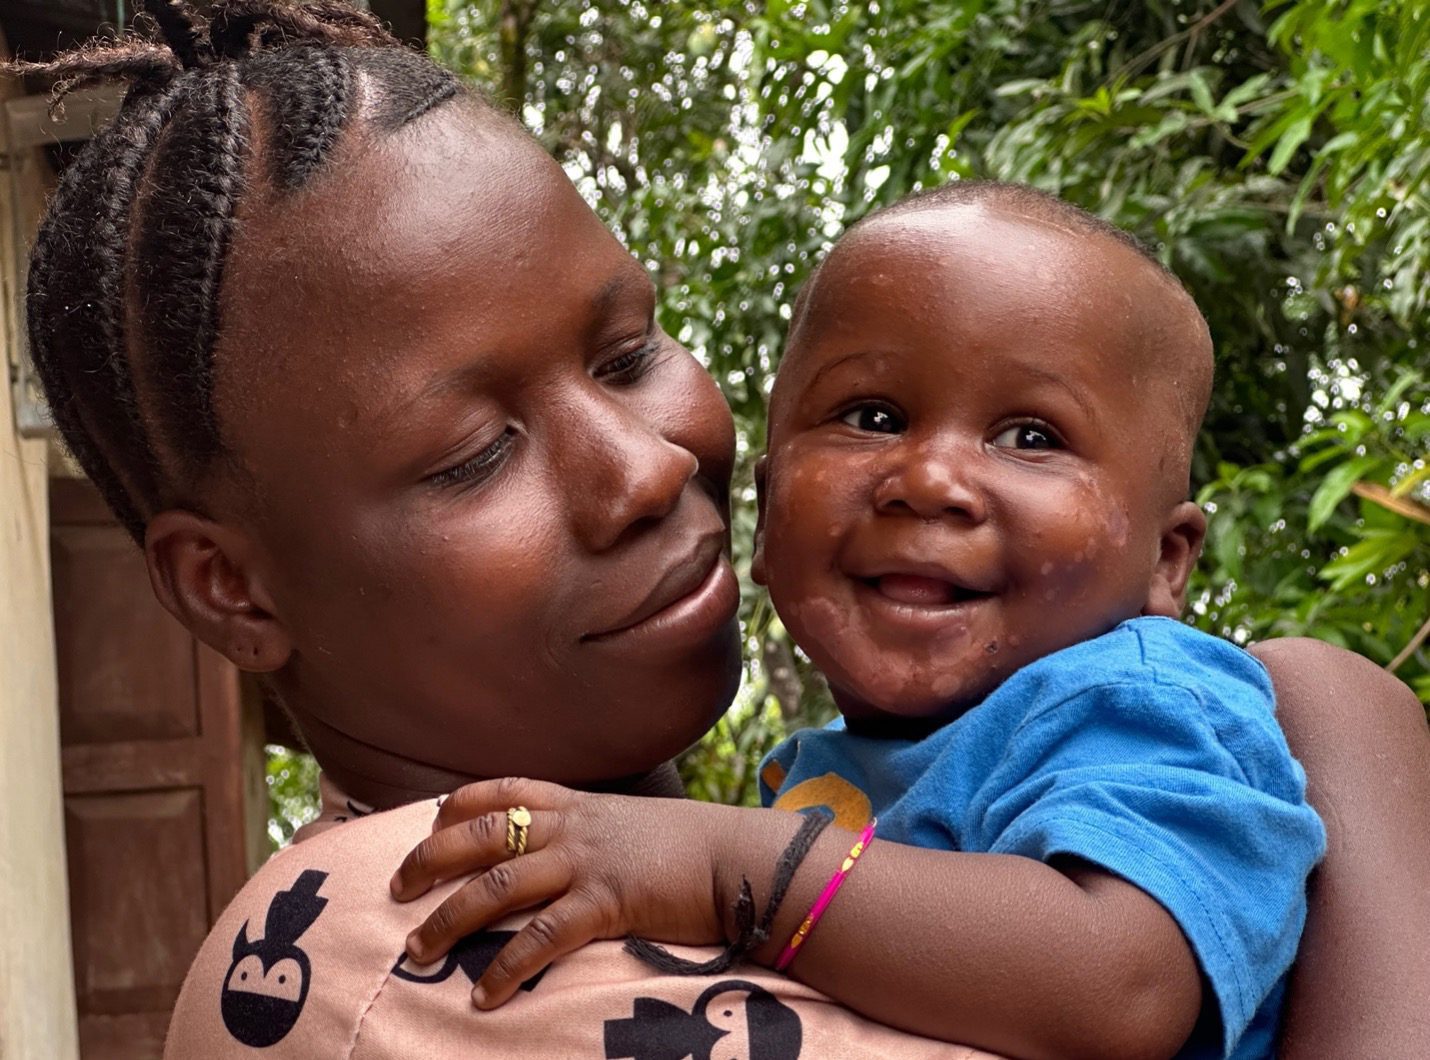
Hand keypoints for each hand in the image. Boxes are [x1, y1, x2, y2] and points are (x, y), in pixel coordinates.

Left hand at [389, 777, 733, 1006]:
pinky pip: (542, 937)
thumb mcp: (626, 823)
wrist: (737, 857)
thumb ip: (586, 830)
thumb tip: (551, 852)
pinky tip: (484, 996)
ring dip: (450, 921)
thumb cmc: (683, 847)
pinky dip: (506, 968)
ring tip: (417, 951)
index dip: (454, 810)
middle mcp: (571, 826)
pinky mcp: (606, 902)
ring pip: (497, 885)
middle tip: (394, 890)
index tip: (425, 830)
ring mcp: (586, 862)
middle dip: (428, 861)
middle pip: (480, 834)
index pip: (499, 790)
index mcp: (574, 803)